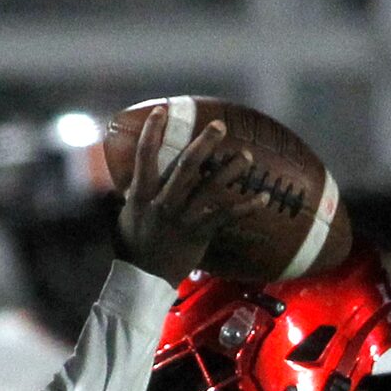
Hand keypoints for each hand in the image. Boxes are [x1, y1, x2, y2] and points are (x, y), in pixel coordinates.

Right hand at [114, 108, 264, 286]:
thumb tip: (130, 174)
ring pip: (210, 187)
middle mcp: (163, 202)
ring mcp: (182, 218)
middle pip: (186, 166)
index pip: (144, 156)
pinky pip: (226, 216)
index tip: (162, 111)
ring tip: (245, 156)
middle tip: (220, 126)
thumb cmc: (133, 245)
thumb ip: (132, 192)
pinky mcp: (198, 233)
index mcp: (142, 194)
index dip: (152, 132)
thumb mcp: (127, 214)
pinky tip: (263, 197)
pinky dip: (246, 207)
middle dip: (204, 143)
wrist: (142, 279)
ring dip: (229, 170)